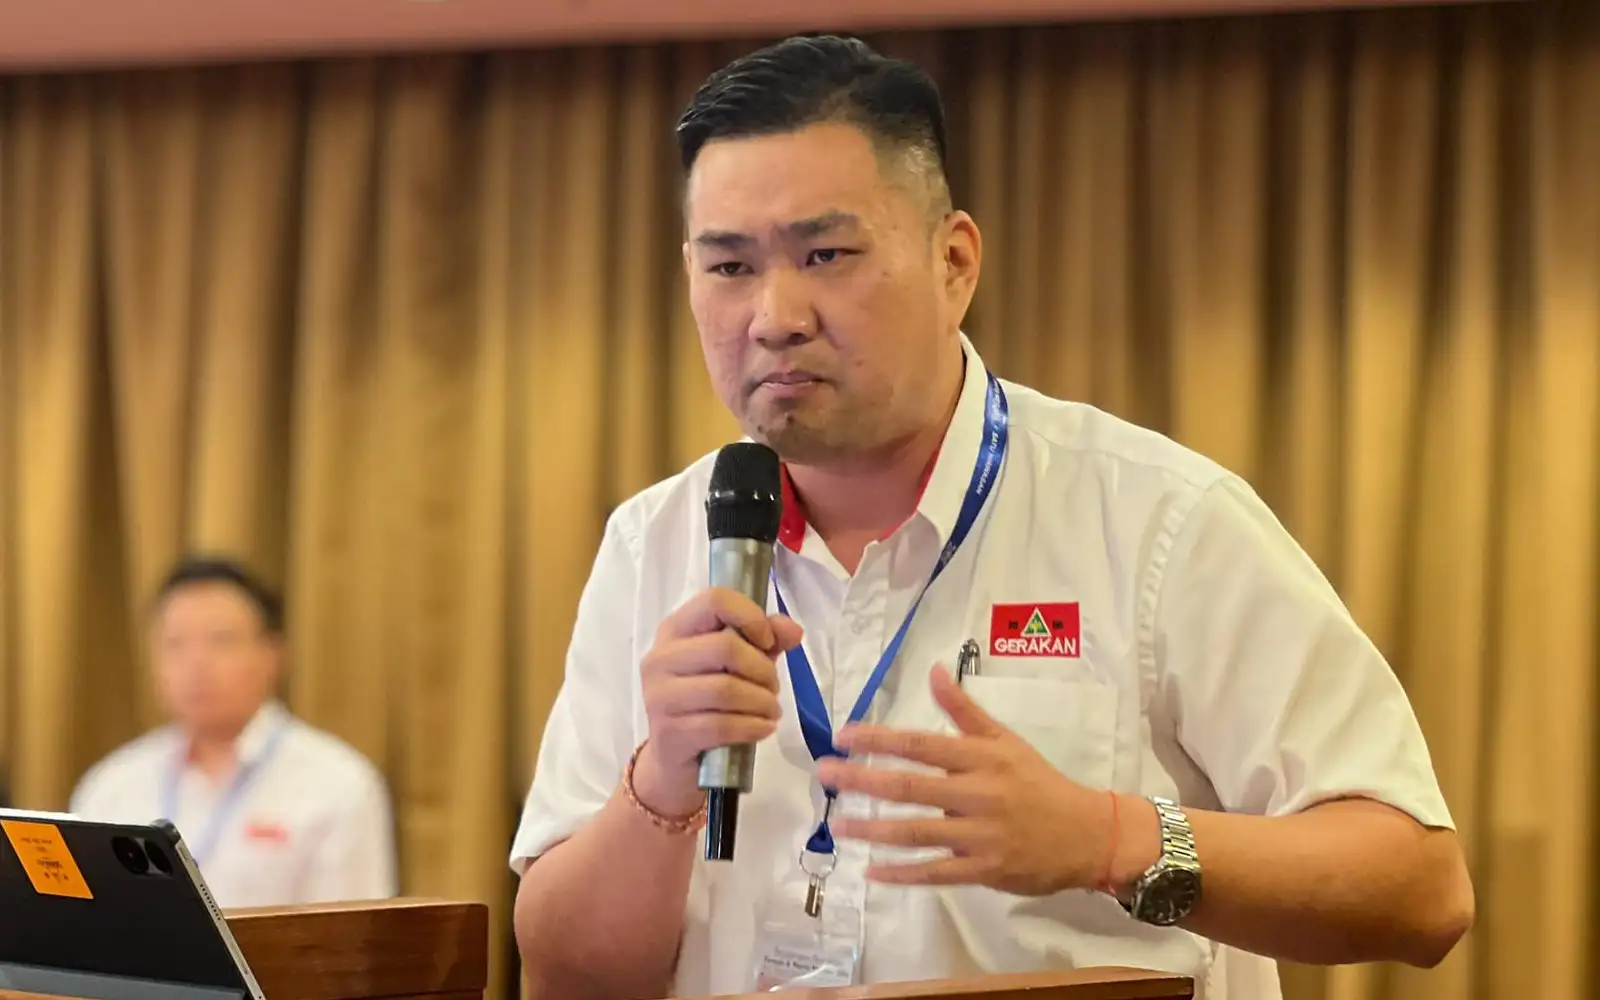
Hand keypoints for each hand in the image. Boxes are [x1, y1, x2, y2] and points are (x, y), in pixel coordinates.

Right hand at [634, 587, 803, 817]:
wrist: (675, 761)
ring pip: (726, 689)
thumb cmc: (708, 703)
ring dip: (762, 701)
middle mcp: (660, 658)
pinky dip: (753, 727)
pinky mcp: (669, 733)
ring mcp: (659, 697)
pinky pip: (722, 725)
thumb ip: (765, 640)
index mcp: (675, 630)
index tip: (767, 642)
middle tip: (773, 688)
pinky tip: (763, 728)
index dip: (751, 617)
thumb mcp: (739, 664)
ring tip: (770, 710)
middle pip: (726, 647)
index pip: (714, 600)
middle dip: (763, 670)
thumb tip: (792, 629)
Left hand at [816, 666, 1117, 895]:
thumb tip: (933, 670)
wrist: (1087, 833)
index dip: (879, 739)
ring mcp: (979, 835)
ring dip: (873, 830)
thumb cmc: (1039, 783)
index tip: (844, 736)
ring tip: (838, 825)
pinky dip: (903, 874)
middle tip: (825, 774)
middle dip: (862, 780)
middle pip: (910, 786)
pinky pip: (936, 873)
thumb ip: (964, 710)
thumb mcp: (1005, 740)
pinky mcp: (984, 870)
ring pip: (917, 832)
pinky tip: (872, 872)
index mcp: (981, 758)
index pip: (921, 744)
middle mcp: (977, 794)